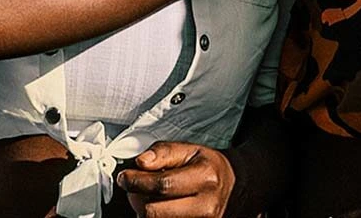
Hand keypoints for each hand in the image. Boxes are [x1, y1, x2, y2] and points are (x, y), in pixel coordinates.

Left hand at [118, 141, 237, 217]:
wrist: (234, 185)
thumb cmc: (208, 166)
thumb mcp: (190, 149)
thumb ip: (164, 152)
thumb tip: (140, 162)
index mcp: (205, 178)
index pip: (161, 185)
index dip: (137, 181)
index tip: (126, 177)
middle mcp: (206, 206)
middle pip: (154, 212)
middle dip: (138, 199)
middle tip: (136, 187)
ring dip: (145, 211)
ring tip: (151, 197)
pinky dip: (157, 217)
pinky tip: (160, 208)